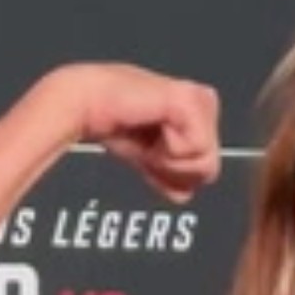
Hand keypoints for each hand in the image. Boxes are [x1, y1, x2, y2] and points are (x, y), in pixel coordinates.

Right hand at [59, 63, 221, 202]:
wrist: (83, 104)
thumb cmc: (105, 120)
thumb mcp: (146, 157)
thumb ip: (168, 174)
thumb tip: (184, 195)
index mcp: (193, 111)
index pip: (208, 162)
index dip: (177, 171)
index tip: (148, 153)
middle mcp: (200, 101)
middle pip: (211, 166)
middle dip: (175, 169)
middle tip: (148, 145)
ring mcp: (197, 99)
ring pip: (207, 160)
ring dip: (170, 160)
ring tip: (148, 137)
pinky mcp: (188, 100)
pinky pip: (196, 147)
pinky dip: (169, 149)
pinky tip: (150, 128)